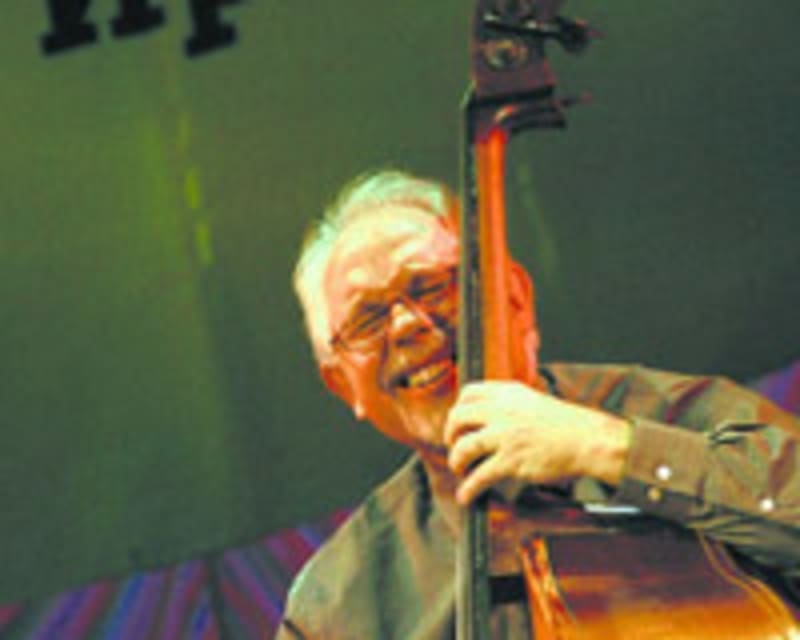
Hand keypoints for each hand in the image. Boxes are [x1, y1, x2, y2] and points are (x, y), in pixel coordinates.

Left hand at [444, 380, 630, 504]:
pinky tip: (466, 495)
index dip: (458, 407)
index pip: (469, 392)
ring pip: (463, 447)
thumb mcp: (533, 402)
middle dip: (450, 434)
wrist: (587, 440)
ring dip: (456, 461)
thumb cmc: (566, 425)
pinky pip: (479, 476)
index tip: (458, 420)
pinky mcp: (510, 460)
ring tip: (458, 469)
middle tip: (453, 444)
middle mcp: (502, 411)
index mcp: (508, 393)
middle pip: (458, 417)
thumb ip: (510, 405)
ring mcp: (504, 435)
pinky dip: (469, 488)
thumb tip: (490, 416)